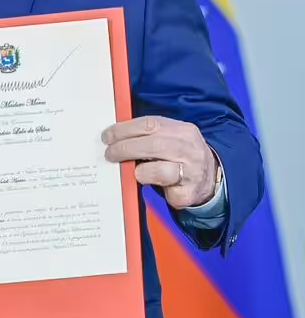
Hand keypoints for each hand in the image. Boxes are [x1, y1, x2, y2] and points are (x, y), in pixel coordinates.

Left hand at [102, 115, 216, 208]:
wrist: (210, 177)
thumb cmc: (179, 155)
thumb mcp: (170, 137)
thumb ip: (147, 135)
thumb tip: (115, 136)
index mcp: (182, 130)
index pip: (150, 124)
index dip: (124, 129)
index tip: (107, 136)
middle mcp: (190, 150)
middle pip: (154, 145)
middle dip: (125, 148)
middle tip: (110, 154)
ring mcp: (193, 172)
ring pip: (161, 171)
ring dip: (140, 171)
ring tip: (133, 171)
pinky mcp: (190, 193)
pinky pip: (168, 193)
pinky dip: (157, 191)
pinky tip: (153, 186)